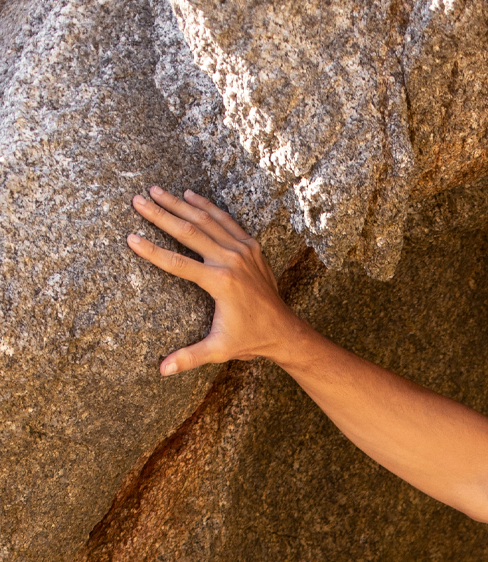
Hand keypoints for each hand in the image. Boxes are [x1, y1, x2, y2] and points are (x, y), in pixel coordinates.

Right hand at [126, 187, 303, 375]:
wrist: (283, 330)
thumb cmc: (248, 340)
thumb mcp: (218, 350)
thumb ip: (189, 357)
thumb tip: (162, 370)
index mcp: (220, 283)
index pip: (177, 263)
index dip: (152, 251)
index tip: (131, 238)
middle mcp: (231, 261)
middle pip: (189, 231)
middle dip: (160, 214)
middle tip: (138, 200)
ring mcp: (243, 250)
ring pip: (206, 220)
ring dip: (179, 203)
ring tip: (156, 190)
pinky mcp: (251, 246)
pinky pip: (225, 220)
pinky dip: (207, 206)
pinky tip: (189, 195)